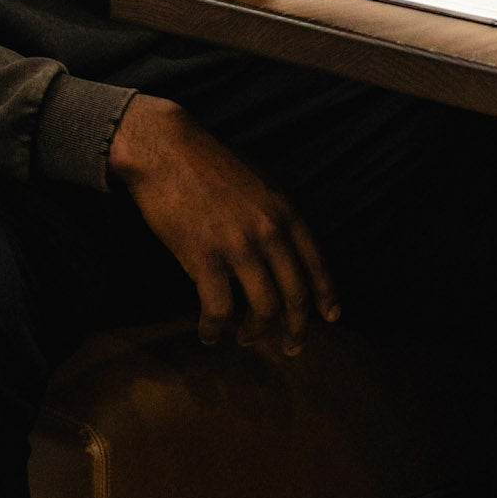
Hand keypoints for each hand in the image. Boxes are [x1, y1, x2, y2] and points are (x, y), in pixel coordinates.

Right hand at [107, 94, 339, 356]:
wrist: (165, 149)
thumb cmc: (207, 162)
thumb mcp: (258, 180)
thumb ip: (275, 213)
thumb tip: (284, 244)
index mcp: (285, 211)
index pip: (317, 263)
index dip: (326, 295)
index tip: (331, 317)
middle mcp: (269, 232)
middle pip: (295, 295)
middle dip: (297, 329)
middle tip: (292, 348)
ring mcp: (238, 246)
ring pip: (263, 309)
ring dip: (256, 333)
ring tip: (246, 340)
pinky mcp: (204, 258)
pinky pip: (219, 308)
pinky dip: (215, 329)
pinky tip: (209, 335)